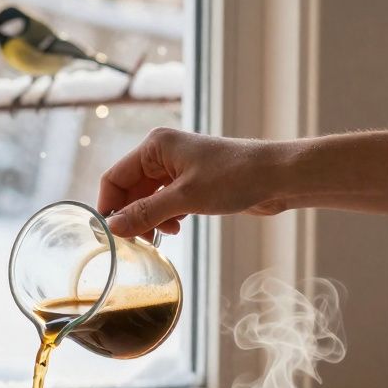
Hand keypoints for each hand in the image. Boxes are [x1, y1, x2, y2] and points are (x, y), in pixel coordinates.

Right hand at [98, 127, 291, 237]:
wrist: (278, 177)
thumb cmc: (235, 177)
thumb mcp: (185, 198)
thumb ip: (145, 213)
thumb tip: (113, 227)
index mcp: (155, 146)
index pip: (115, 177)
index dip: (109, 206)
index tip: (110, 233)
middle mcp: (162, 154)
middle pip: (129, 190)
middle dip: (132, 216)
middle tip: (140, 240)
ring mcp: (177, 168)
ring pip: (147, 198)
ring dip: (149, 219)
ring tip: (163, 235)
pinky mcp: (192, 182)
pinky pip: (165, 202)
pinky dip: (165, 217)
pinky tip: (176, 227)